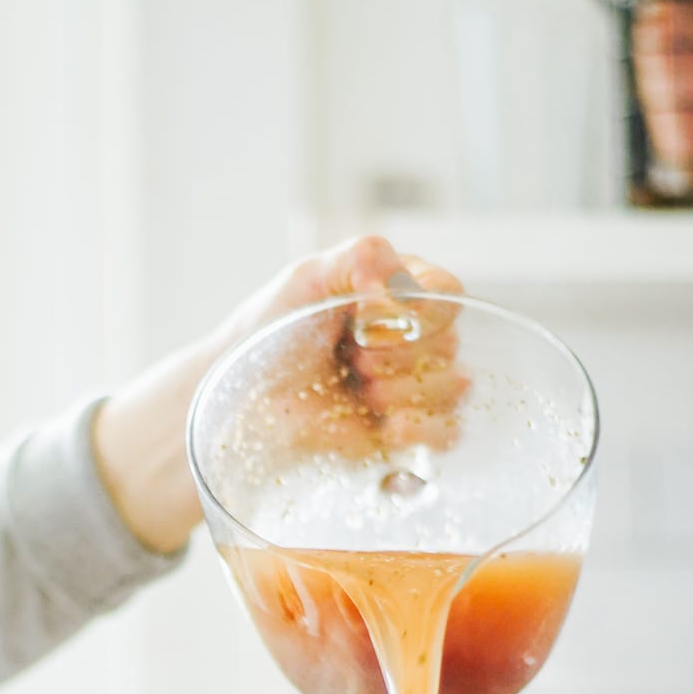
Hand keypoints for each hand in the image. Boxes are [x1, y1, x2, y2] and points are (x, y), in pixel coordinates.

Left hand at [92, 235, 463, 555]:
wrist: (239, 399)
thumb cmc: (268, 334)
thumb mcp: (305, 278)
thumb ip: (359, 258)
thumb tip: (399, 286)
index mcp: (399, 293)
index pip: (447, 294)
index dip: (418, 313)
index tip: (368, 324)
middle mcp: (413, 339)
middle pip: (451, 342)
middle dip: (398, 355)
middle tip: (352, 359)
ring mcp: (411, 387)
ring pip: (453, 388)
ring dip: (404, 391)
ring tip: (358, 390)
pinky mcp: (404, 433)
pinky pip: (446, 434)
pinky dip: (421, 430)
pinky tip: (386, 427)